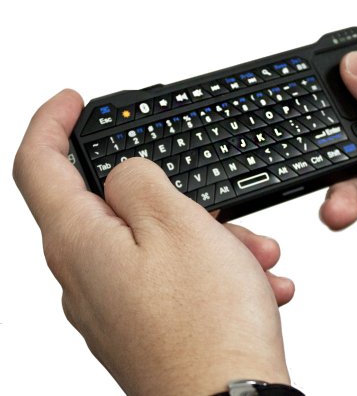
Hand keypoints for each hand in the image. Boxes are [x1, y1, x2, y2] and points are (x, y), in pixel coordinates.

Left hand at [13, 90, 293, 395]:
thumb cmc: (206, 324)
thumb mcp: (176, 223)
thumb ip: (138, 180)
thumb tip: (125, 171)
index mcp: (80, 242)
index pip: (37, 164)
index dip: (51, 122)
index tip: (71, 101)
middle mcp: (86, 274)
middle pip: (111, 204)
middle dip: (168, 192)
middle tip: (204, 197)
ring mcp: (116, 301)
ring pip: (155, 239)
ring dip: (203, 233)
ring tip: (248, 251)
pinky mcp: (146, 319)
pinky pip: (173, 273)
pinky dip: (211, 265)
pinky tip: (250, 278)